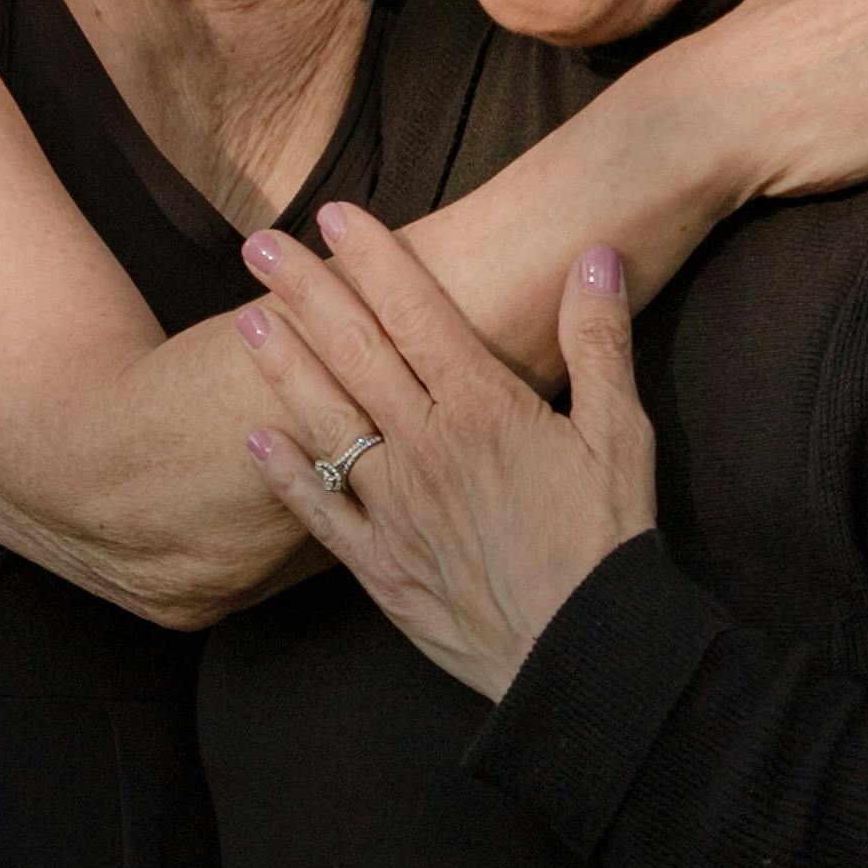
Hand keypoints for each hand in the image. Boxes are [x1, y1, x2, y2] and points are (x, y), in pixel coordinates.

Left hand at [238, 206, 653, 702]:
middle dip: (305, 292)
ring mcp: (396, 508)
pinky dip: (286, 475)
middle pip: (355, 353)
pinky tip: (254, 441)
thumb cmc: (608, 543)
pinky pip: (322, 514)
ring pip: (326, 422)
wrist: (582, 652)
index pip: (416, 313)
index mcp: (484, 409)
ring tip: (245, 320)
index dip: (372, 258)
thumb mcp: (622, 435)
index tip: (334, 215)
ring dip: (283, 367)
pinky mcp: (382, 566)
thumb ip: (600, 343)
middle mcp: (427, 448)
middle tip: (259, 245)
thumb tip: (596, 259)